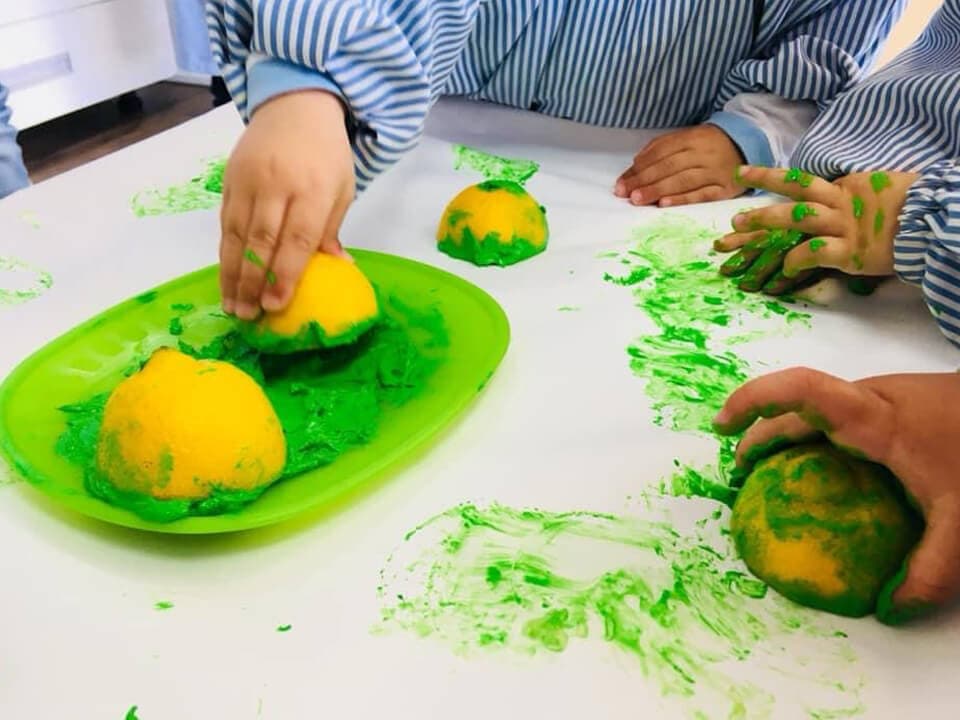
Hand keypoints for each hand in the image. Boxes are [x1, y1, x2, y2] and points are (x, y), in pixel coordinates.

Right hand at [219, 90, 354, 319]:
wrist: (295, 105)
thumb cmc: (326, 154)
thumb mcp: (341, 188)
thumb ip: (331, 228)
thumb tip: (337, 268)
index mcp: (312, 190)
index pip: (296, 240)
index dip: (285, 275)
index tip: (276, 305)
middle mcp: (277, 186)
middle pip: (261, 242)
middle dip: (253, 283)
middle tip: (250, 315)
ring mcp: (249, 182)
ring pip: (235, 236)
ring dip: (232, 276)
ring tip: (232, 307)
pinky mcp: (230, 180)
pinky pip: (224, 223)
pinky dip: (224, 254)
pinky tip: (225, 279)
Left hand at [614, 125, 745, 206]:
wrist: (746, 146)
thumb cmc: (708, 145)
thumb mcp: (686, 138)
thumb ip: (660, 148)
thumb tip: (635, 165)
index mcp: (693, 138)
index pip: (661, 153)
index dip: (640, 168)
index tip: (622, 182)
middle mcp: (704, 153)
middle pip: (669, 167)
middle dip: (644, 180)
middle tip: (624, 193)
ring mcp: (716, 172)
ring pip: (683, 181)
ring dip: (658, 190)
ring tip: (638, 199)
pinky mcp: (725, 189)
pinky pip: (702, 195)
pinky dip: (682, 199)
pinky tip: (664, 204)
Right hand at [713, 367, 959, 623]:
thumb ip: (931, 570)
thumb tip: (893, 610)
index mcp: (871, 417)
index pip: (798, 391)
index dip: (753, 400)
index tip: (724, 427)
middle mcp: (868, 399)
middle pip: (796, 404)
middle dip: (758, 431)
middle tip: (739, 472)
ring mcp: (882, 398)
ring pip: (818, 408)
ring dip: (786, 432)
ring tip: (772, 470)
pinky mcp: (897, 404)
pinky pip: (839, 414)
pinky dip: (815, 435)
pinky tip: (831, 468)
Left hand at [715, 167, 918, 293]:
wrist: (937, 222)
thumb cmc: (914, 208)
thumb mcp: (882, 191)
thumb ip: (857, 193)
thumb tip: (842, 194)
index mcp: (848, 187)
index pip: (803, 184)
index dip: (773, 178)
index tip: (747, 173)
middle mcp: (841, 203)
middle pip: (794, 191)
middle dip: (763, 192)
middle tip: (734, 203)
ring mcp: (844, 226)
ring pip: (797, 217)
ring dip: (766, 221)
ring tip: (738, 226)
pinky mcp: (850, 251)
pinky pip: (814, 252)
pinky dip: (795, 259)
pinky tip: (783, 268)